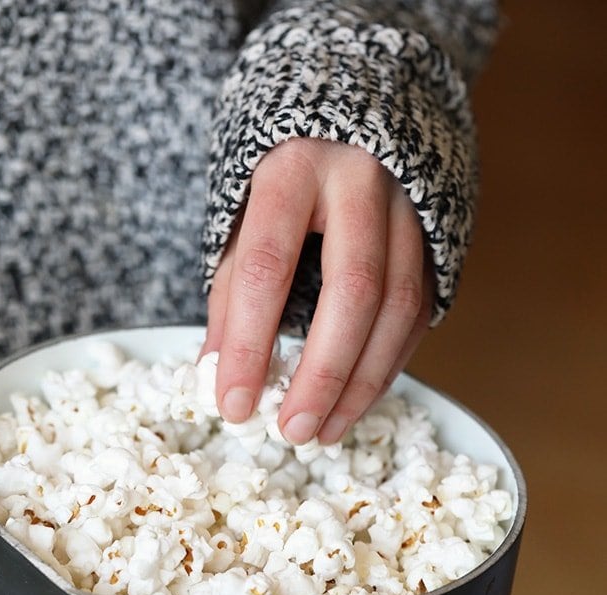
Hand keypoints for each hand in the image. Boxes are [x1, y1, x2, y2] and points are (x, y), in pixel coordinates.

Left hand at [204, 138, 434, 443]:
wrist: (358, 101)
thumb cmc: (285, 170)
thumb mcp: (241, 214)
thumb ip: (232, 291)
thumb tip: (216, 375)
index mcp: (293, 167)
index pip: (267, 266)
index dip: (249, 344)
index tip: (233, 405)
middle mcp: (361, 179)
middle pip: (352, 289)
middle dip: (322, 373)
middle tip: (293, 431)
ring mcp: (411, 205)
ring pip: (399, 306)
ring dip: (362, 383)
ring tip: (324, 432)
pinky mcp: (438, 235)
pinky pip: (420, 313)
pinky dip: (388, 366)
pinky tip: (357, 402)